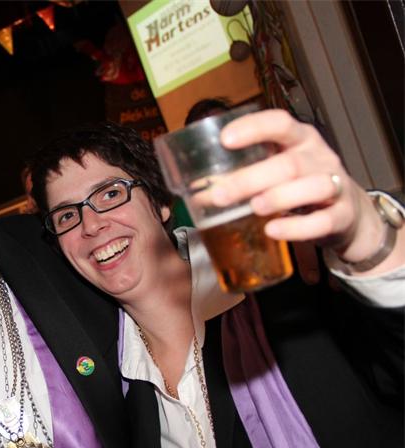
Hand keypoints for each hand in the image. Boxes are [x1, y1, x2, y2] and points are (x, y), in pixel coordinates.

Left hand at [209, 109, 399, 270]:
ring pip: (311, 186)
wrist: (348, 214)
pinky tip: (273, 229)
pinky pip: (322, 220)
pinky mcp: (342, 215)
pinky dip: (296, 227)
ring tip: (254, 207)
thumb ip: (245, 174)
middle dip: (250, 179)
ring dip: (278, 197)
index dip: (253, 128)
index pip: (279, 123)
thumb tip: (195, 193)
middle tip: (220, 195)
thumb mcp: (278, 169)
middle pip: (288, 163)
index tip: (224, 139)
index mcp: (299, 139)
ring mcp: (334, 184)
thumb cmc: (300, 186)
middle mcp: (319, 157)